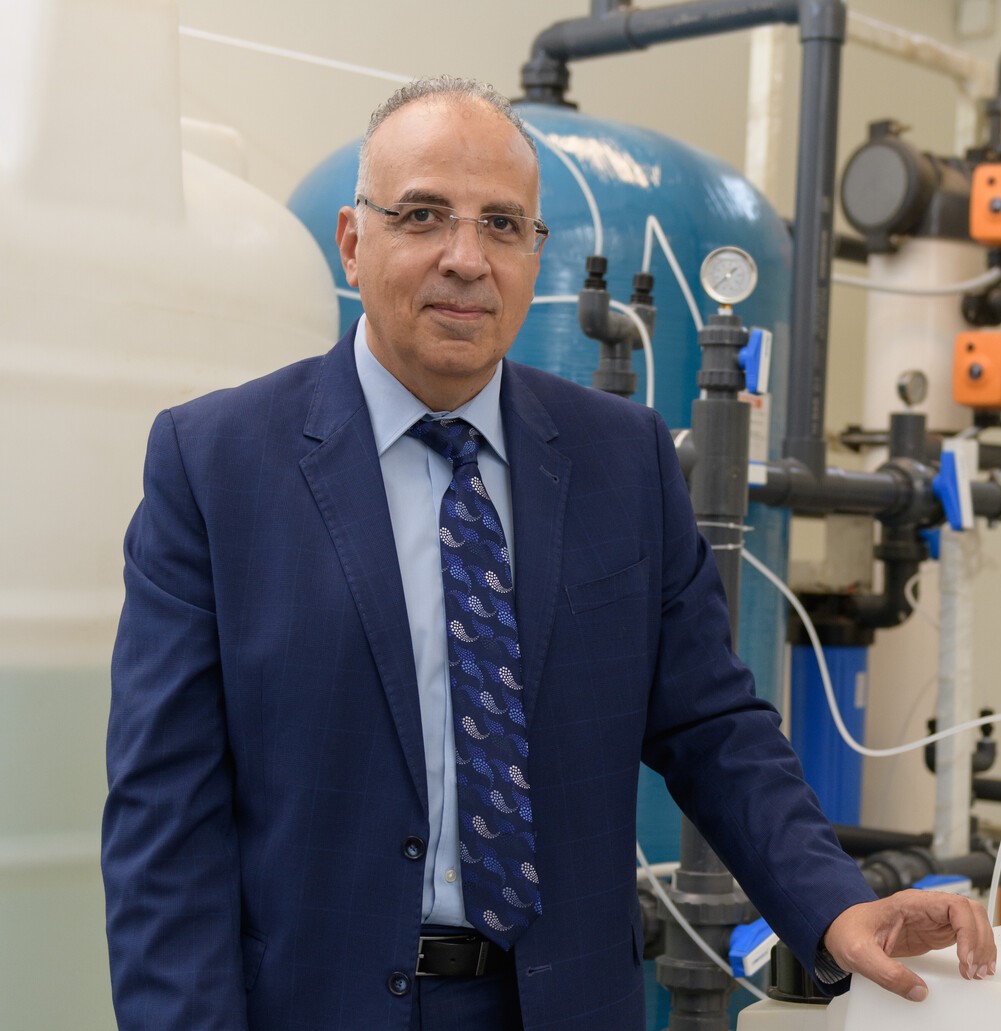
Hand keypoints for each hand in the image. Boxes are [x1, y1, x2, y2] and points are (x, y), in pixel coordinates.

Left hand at [824, 890, 996, 1001]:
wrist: (838, 930)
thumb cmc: (846, 932)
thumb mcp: (859, 954)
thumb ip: (887, 973)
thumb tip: (918, 992)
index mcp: (910, 903)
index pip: (954, 906)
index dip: (968, 932)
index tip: (966, 958)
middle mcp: (924, 908)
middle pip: (970, 912)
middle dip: (980, 940)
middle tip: (976, 969)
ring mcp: (930, 920)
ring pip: (971, 923)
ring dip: (981, 946)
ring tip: (978, 971)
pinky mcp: (931, 934)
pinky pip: (963, 937)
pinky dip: (974, 951)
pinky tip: (972, 967)